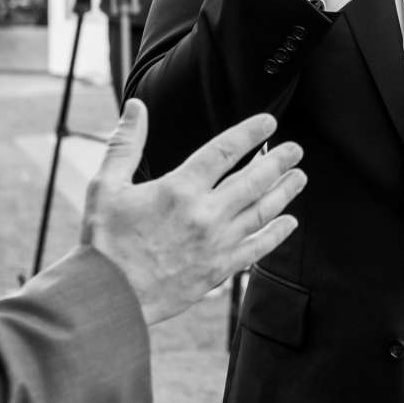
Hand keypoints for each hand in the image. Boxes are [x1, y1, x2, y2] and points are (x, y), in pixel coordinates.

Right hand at [77, 101, 305, 323]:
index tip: (269, 123)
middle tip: (296, 149)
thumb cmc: (104, 240)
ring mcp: (216, 243)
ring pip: (261, 212)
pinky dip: (276, 235)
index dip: (250, 133)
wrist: (108, 296)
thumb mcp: (106, 186)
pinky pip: (256, 249)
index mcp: (179, 189)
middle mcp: (204, 214)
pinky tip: (289, 224)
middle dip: (278, 161)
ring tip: (299, 178)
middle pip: (253, 180)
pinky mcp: (218, 269)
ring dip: (284, 193)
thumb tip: (136, 106)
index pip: (224, 151)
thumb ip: (126, 143)